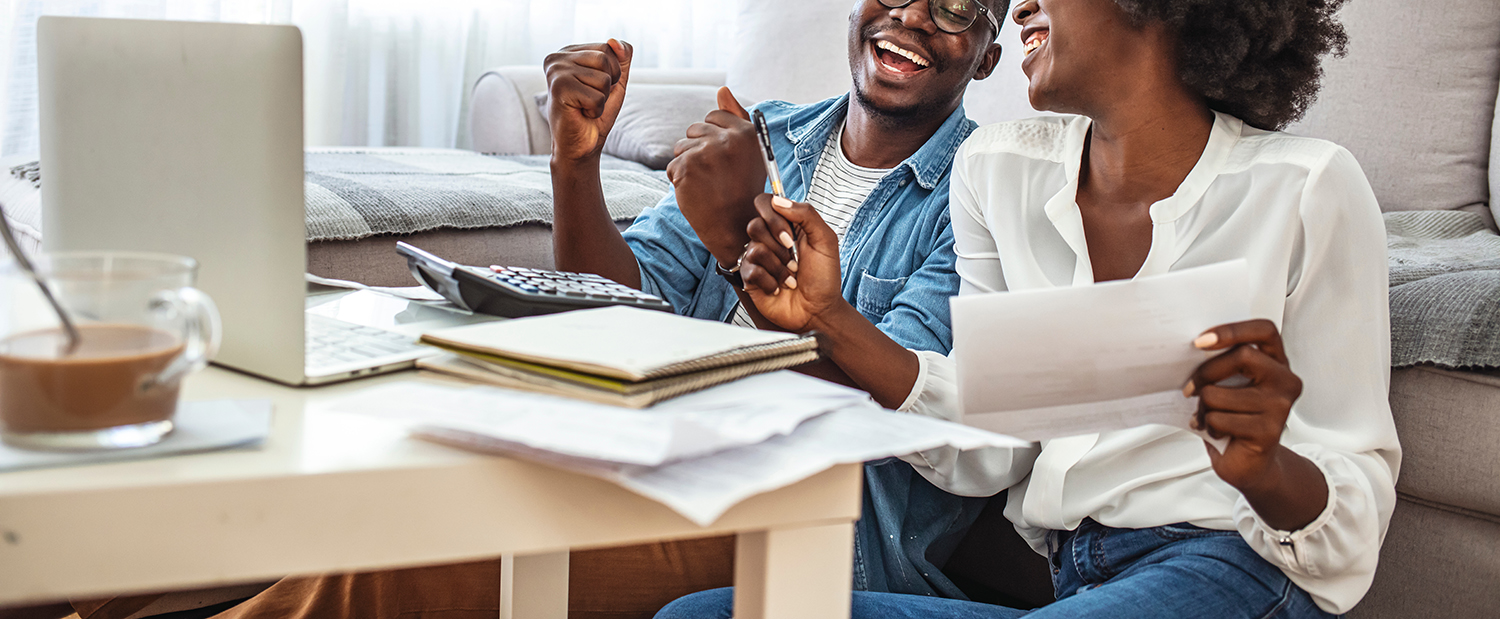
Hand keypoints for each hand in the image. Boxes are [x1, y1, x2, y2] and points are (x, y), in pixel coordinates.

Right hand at [543, 39, 631, 162]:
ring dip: (601, 99)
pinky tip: (580, 113)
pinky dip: (595, 110)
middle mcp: (557, 57)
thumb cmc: (595, 113)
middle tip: (590, 99)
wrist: (580, 145)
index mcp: (569, 52)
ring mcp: (555, 71)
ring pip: (603, 78)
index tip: (594, 87)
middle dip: (608, 84)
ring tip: (584, 106)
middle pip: (606, 58)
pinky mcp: (558, 88)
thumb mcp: (615, 81)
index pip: (608, 47)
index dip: (613, 72)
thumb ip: (622, 57)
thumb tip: (615, 41)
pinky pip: (597, 96)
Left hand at [665, 87, 765, 266]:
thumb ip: (736, 117)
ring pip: (681, 147)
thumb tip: (722, 88)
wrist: (736, 228)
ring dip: (688, 165)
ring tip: (706, 184)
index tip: (722, 158)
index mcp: (746, 133)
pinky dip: (680, 181)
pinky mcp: (687, 168)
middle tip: (715, 175)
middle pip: (695, 129)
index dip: (713, 137)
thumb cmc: (742, 190)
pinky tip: (697, 193)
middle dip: (698, 150)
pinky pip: (672, 166)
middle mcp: (727, 139)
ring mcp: (706, 153)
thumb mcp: (749, 152)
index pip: (715, 116)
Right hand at [739, 194, 843, 332]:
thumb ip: (807, 214)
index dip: (773, 217)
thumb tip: (778, 201)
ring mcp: (758, 258)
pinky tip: (780, 287)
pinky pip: (751, 270)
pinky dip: (771, 281)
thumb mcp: (826, 240)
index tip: (789, 235)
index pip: (766, 203)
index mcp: (787, 226)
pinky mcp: (751, 278)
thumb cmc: (824, 278)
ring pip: (754, 248)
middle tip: (795, 260)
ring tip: (791, 277)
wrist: (819, 311)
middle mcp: (770, 240)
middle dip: (778, 246)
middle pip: (755, 225)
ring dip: (779, 267)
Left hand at [1185, 319, 1305, 491]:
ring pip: (1220, 393)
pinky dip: (1209, 426)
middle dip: (1205, 372)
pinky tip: (1217, 433)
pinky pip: (1220, 419)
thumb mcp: (1230, 385)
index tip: (1201, 341)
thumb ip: (1223, 364)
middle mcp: (1286, 381)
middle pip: (1241, 356)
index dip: (1233, 330)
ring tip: (1208, 417)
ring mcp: (1280, 407)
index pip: (1264, 330)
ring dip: (1203, 407)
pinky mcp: (1268, 432)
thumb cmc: (1234, 418)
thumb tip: (1192, 349)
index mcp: (1276, 363)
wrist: (1249, 463)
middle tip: (1189, 388)